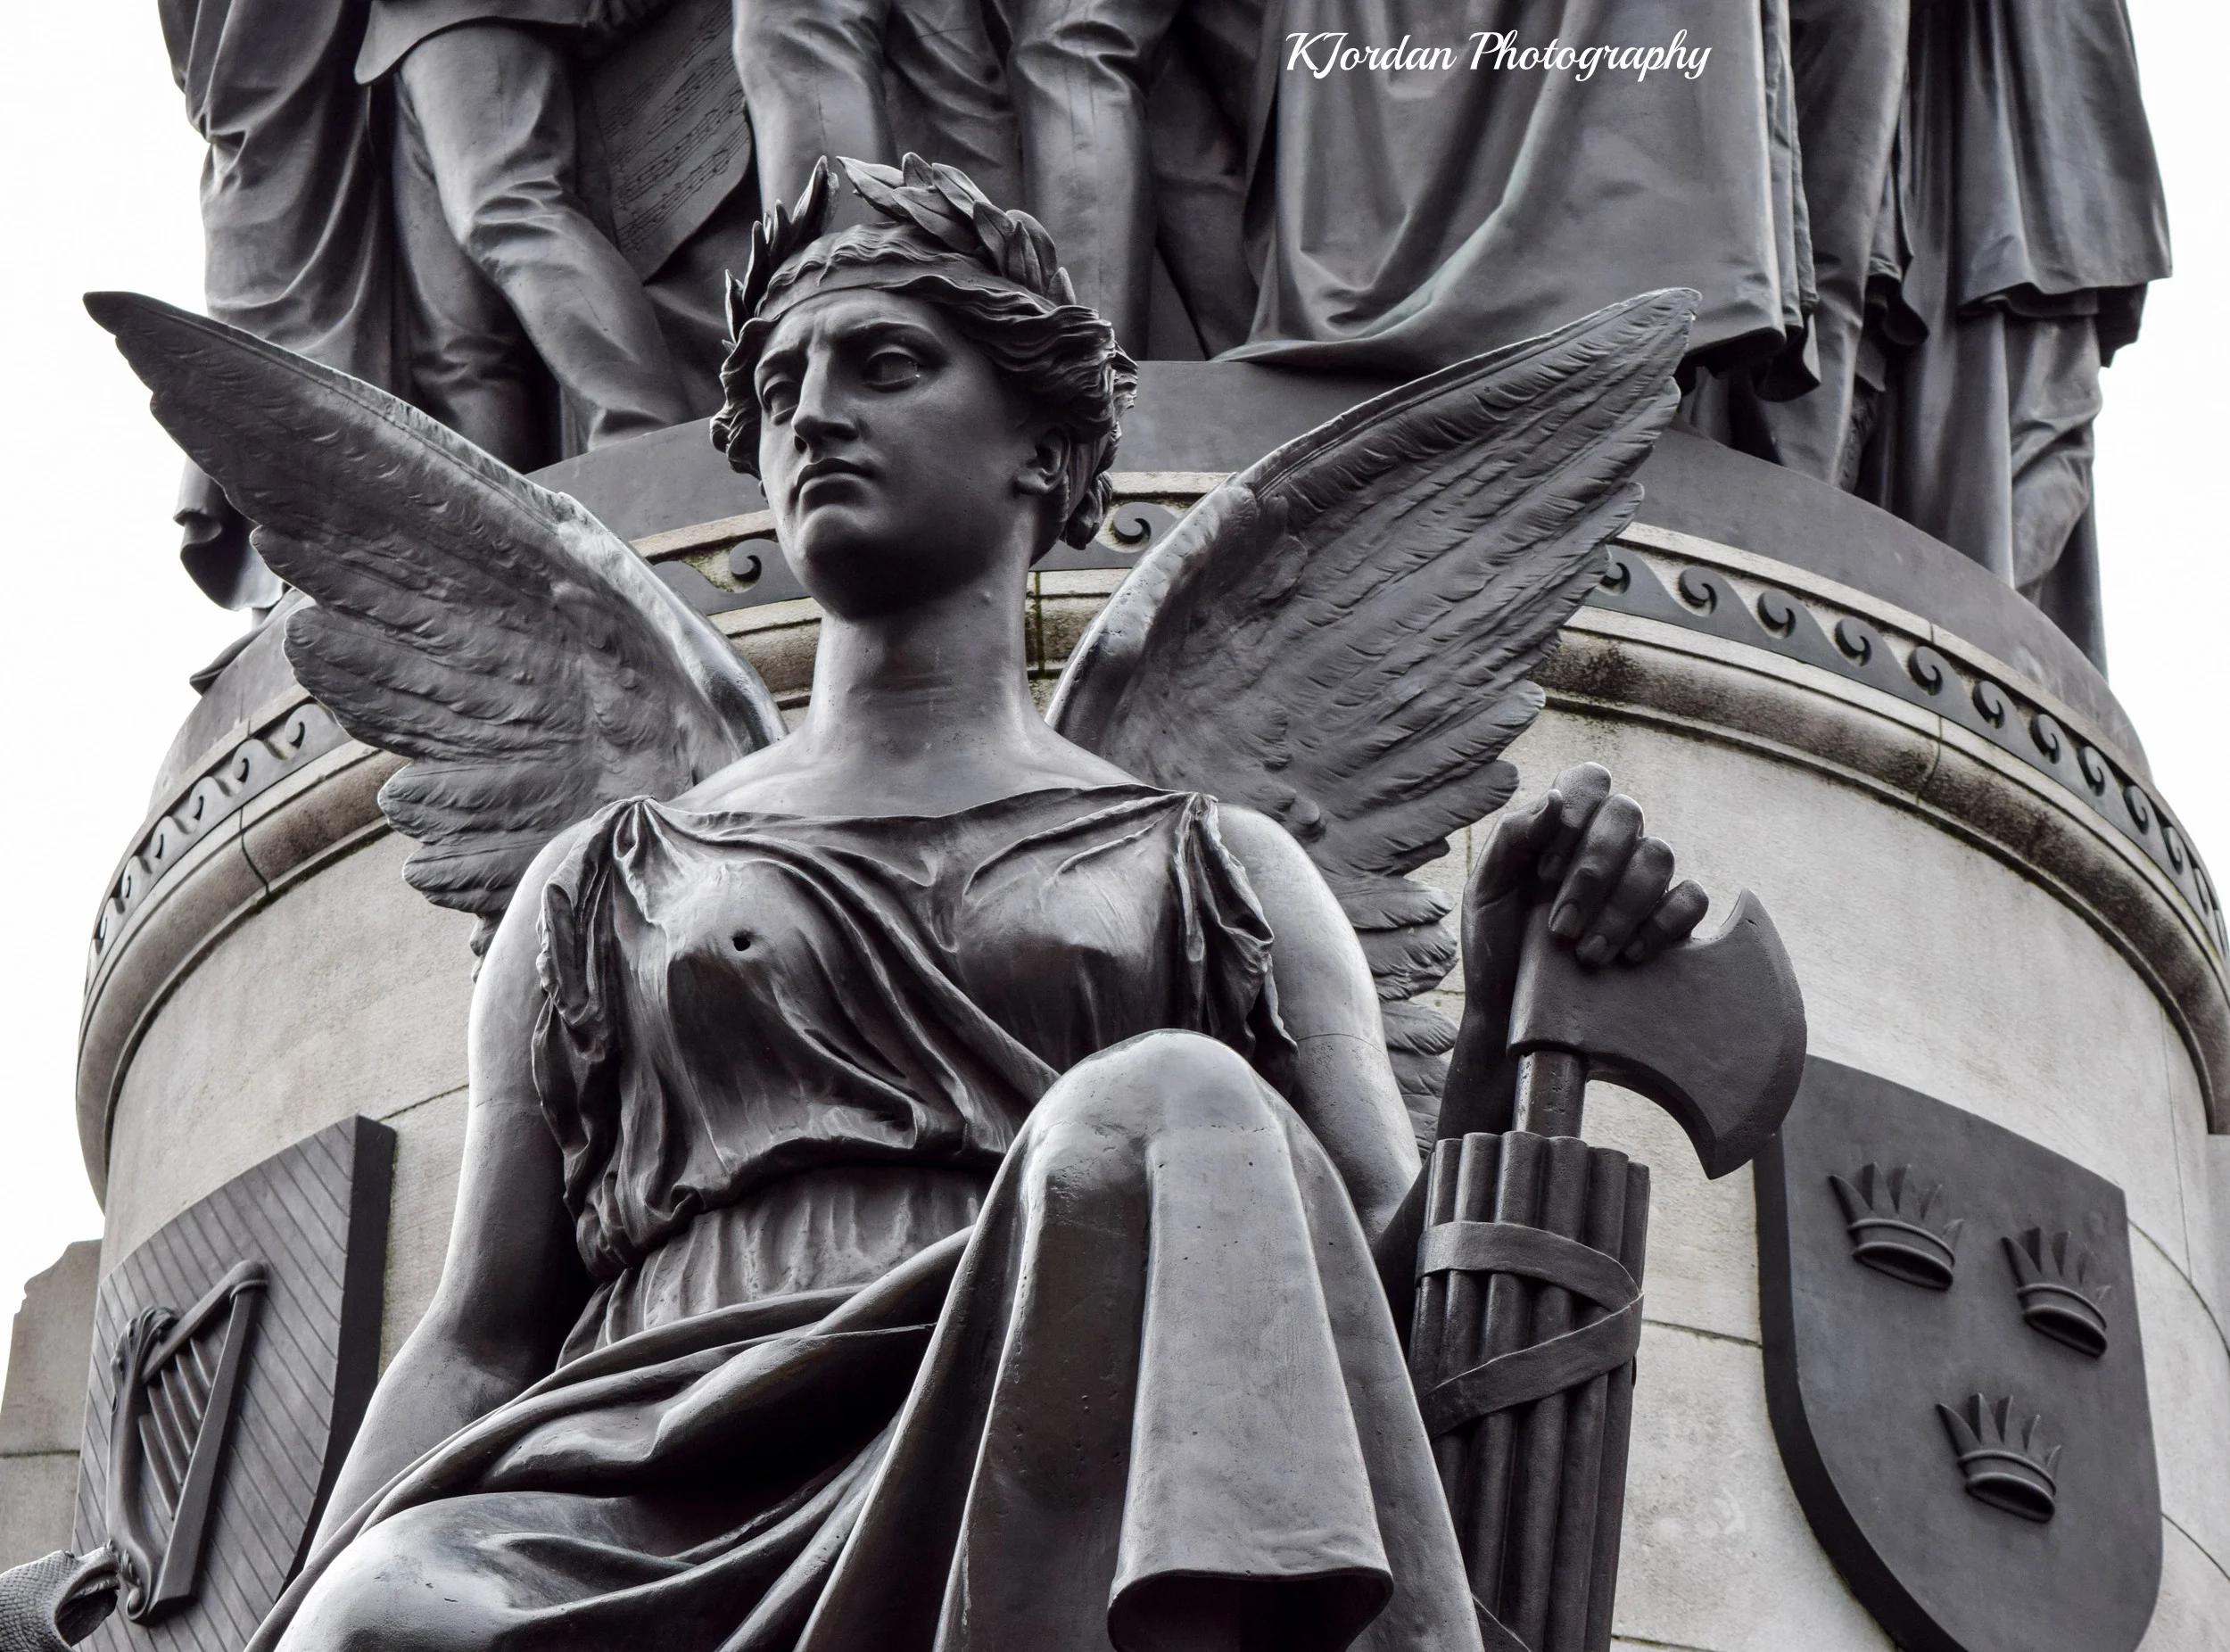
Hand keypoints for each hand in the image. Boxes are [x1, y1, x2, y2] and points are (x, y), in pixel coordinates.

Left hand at [1463, 762, 1707, 989]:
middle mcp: (1608, 845)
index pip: (1588, 780)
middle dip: (1594, 870)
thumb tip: (1556, 799)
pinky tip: (1630, 954)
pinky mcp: (1670, 921)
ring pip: (1659, 855)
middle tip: (1561, 926)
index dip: (1575, 814)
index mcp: (1562, 827)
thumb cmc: (1497, 946)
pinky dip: (1664, 923)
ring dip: (1622, 905)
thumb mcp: (1486, 891)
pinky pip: (1692, 898)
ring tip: (1588, 953)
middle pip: (1626, 813)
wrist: (1515, 1014)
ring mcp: (1642, 881)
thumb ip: (1512, 839)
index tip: (1544, 874)